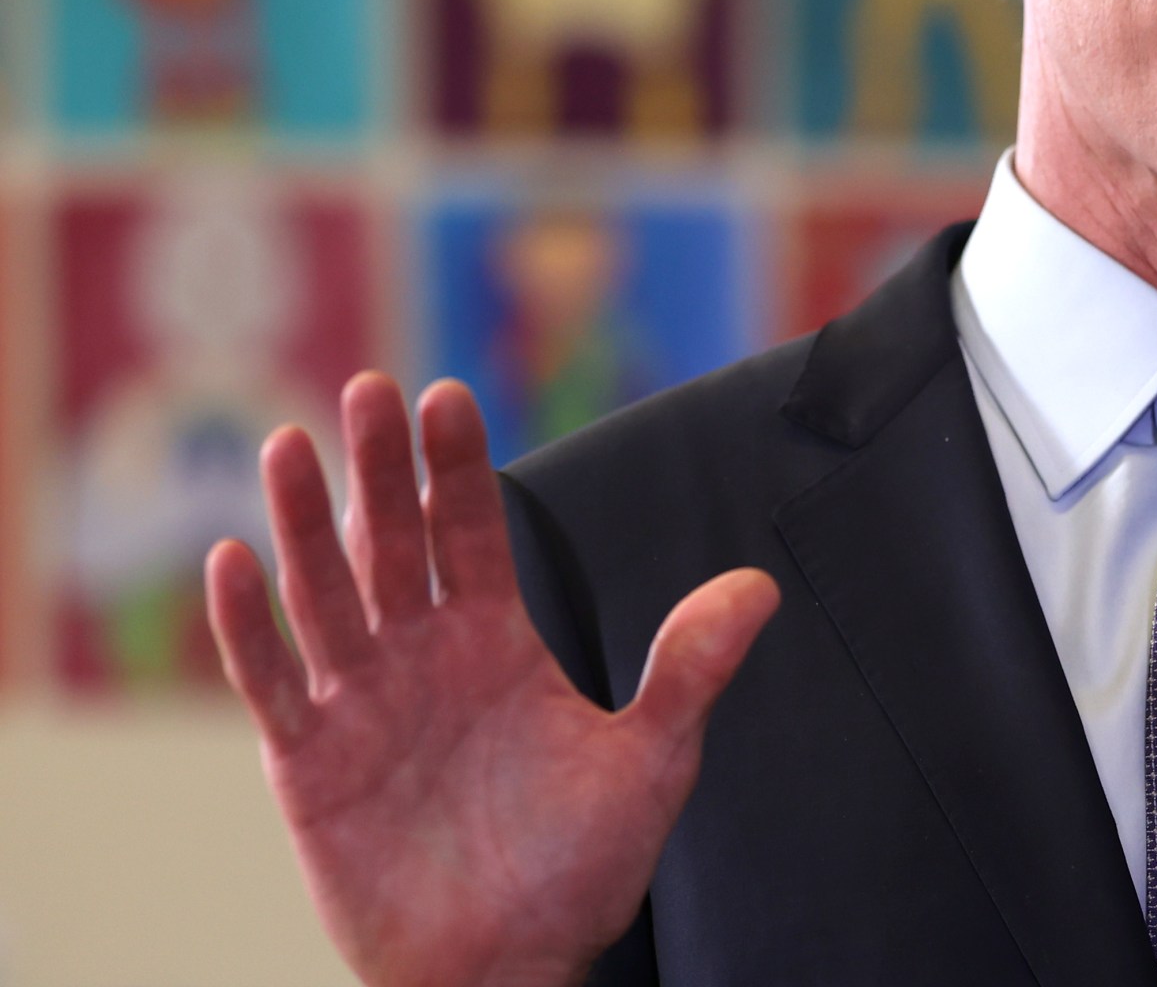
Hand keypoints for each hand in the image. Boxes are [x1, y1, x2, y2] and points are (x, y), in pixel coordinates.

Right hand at [205, 373, 779, 986]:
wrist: (509, 965)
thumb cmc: (575, 868)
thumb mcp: (650, 761)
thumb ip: (691, 669)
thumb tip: (760, 587)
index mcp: (494, 641)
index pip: (470, 531)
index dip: (457, 467)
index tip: (450, 397)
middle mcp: (420, 655)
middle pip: (392, 542)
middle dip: (379, 467)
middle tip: (370, 388)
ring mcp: (360, 703)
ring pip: (324, 594)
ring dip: (304, 521)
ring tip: (291, 443)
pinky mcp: (309, 762)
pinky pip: (272, 681)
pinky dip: (248, 625)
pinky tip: (235, 559)